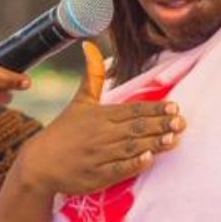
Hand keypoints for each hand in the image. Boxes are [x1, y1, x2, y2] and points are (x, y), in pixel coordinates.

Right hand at [16, 42, 184, 196]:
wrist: (39, 163)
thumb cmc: (63, 131)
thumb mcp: (79, 102)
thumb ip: (92, 76)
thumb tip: (89, 45)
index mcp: (100, 115)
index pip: (132, 110)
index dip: (154, 109)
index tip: (174, 107)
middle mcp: (101, 134)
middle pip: (136, 128)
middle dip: (160, 124)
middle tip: (182, 122)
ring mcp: (99, 156)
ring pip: (131, 148)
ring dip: (153, 143)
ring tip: (174, 138)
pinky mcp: (96, 176)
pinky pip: (117, 170)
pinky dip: (133, 164)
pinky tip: (148, 159)